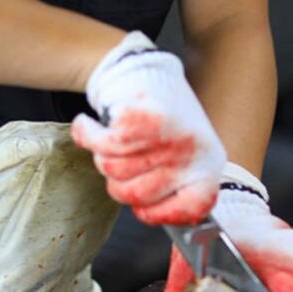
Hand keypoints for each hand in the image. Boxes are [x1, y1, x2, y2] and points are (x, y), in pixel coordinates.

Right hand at [71, 32, 225, 225]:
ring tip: (113, 138)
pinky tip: (91, 125)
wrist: (146, 72)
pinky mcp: (139, 121)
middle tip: (121, 162)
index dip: (155, 214)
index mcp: (206, 169)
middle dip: (117, 182)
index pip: (185, 211)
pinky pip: (100, 145)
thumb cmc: (164, 120)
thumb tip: (170, 219)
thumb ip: (177, 188)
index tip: (142, 207)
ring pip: (112, 170)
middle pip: (134, 195)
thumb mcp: (184, 156)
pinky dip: (87, 134)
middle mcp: (188, 156)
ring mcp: (165, 139)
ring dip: (102, 155)